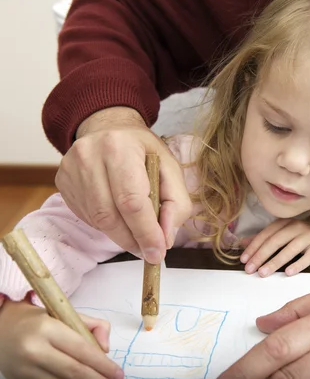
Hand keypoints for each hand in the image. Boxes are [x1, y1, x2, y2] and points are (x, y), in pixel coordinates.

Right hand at [0, 300, 123, 378]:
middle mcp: (34, 350)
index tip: (118, 372)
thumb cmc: (36, 319)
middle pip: (73, 370)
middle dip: (97, 378)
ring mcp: (24, 368)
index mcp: (47, 328)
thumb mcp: (63, 313)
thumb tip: (106, 348)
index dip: (103, 364)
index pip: (82, 350)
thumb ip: (91, 325)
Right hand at [56, 106, 191, 263]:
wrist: (107, 127)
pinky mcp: (62, 182)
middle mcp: (89, 156)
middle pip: (110, 214)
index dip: (145, 231)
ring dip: (120, 236)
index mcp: (119, 147)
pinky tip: (119, 218)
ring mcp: (70, 169)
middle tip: (149, 252)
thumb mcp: (170, 167)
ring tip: (138, 237)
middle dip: (133, 239)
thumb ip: (176, 202)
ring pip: (97, 219)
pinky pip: (86, 216)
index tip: (158, 252)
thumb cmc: (142, 150)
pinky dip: (106, 226)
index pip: (132, 200)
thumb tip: (166, 238)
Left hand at [240, 219, 309, 276]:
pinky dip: (299, 264)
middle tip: (250, 270)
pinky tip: (288, 273)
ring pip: (290, 249)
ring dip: (275, 262)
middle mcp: (296, 226)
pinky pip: (309, 256)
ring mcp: (309, 235)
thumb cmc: (300, 236)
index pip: (266, 234)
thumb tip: (242, 244)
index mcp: (284, 222)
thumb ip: (263, 239)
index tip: (244, 260)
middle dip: (261, 256)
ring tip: (263, 273)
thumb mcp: (281, 234)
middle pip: (276, 241)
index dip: (253, 247)